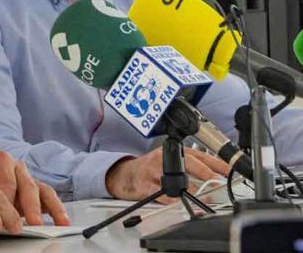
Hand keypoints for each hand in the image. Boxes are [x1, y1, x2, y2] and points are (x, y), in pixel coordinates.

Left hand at [0, 151, 69, 226]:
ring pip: (42, 191)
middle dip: (31, 206)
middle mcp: (16, 167)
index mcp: (0, 160)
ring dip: (52, 208)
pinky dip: (56, 209)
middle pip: (27, 186)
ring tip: (59, 223)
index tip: (4, 214)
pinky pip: (49, 198)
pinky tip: (62, 221)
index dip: (7, 198)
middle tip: (33, 223)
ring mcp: (28, 178)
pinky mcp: (35, 191)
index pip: (7, 180)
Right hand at [105, 147, 230, 200]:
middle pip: (189, 163)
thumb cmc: (150, 168)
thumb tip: (218, 177)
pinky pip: (162, 195)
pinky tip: (181, 203)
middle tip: (217, 182)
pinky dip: (174, 201)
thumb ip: (192, 168)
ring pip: (177, 180)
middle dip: (206, 173)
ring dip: (193, 191)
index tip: (231, 172)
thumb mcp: (170, 162)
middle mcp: (164, 158)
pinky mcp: (144, 185)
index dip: (217, 163)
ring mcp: (153, 171)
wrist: (124, 175)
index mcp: (173, 152)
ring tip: (204, 197)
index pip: (200, 155)